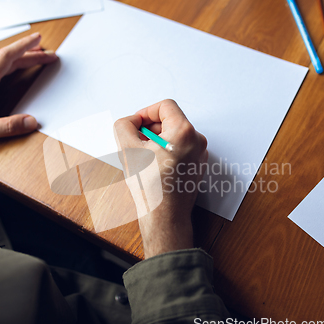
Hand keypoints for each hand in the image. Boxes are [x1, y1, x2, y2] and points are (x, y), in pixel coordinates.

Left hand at [0, 33, 57, 145]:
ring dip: (16, 54)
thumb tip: (31, 122)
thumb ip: (7, 127)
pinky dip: (3, 58)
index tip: (39, 42)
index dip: (25, 49)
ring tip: (31, 54)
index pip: (7, 58)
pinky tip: (5, 62)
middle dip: (29, 52)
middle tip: (47, 53)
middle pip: (6, 56)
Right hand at [114, 99, 207, 258]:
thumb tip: (130, 121)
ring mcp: (199, 154)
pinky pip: (180, 148)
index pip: (165, 106)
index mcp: (184, 132)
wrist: (165, 216)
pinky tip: (154, 166)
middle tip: (136, 143)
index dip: (146, 112)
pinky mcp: (197, 165)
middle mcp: (197, 141)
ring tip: (144, 157)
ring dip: (157, 140)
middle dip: (150, 129)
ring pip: (174, 135)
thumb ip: (124, 125)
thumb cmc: (152, 189)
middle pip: (170, 120)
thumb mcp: (128, 150)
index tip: (136, 125)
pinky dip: (166, 151)